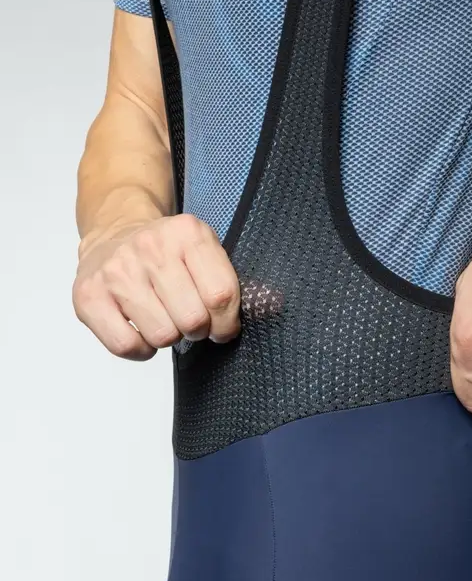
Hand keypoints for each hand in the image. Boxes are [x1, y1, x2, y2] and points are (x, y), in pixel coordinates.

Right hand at [73, 213, 240, 359]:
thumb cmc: (168, 251)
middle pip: (192, 319)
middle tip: (191, 320)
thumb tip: (272, 306)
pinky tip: (144, 330)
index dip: (227, 322)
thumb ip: (234, 280)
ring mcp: (117, 271)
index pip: (221, 295)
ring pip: (162, 335)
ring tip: (165, 318)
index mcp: (188, 234)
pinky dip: (141, 349)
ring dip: (169, 336)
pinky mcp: (89, 296)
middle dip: (198, 329)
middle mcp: (151, 248)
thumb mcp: (207, 249)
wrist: (115, 231)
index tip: (223, 326)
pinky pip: (125, 345)